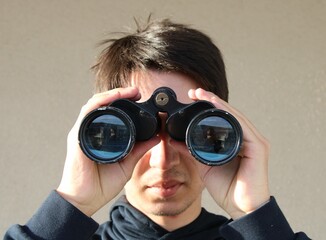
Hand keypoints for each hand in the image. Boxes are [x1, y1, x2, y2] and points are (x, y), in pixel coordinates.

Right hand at [57, 87, 158, 216]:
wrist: (85, 199)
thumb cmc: (102, 183)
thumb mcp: (128, 163)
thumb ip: (140, 149)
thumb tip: (157, 136)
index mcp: (102, 136)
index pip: (113, 113)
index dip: (126, 103)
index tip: (141, 98)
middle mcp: (92, 131)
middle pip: (104, 105)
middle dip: (120, 95)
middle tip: (137, 92)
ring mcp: (83, 132)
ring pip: (96, 104)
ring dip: (112, 95)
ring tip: (129, 92)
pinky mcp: (78, 136)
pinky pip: (87, 113)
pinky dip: (100, 103)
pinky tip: (112, 98)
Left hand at [188, 88, 269, 218]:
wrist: (242, 207)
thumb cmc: (227, 188)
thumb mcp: (203, 165)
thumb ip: (191, 151)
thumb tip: (172, 140)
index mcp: (235, 141)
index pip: (221, 119)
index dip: (207, 107)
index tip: (191, 98)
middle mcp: (247, 138)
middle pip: (228, 114)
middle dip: (211, 101)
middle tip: (194, 92)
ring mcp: (255, 141)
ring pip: (235, 117)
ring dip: (219, 104)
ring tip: (203, 94)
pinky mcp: (258, 147)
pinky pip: (243, 127)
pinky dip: (230, 116)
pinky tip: (218, 108)